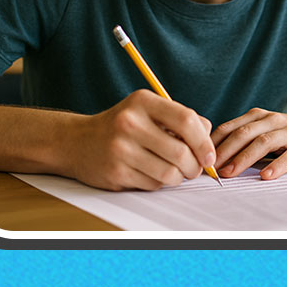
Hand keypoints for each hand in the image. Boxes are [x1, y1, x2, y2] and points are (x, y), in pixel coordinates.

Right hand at [68, 89, 215, 190]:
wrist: (77, 142)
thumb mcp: (149, 110)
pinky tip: (151, 173)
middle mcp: (130, 123)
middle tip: (195, 168)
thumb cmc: (124, 126)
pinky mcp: (115, 172)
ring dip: (179, 177)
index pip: (186, 121)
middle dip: (195, 166)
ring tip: (176, 171)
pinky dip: (159, 183)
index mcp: (143, 102)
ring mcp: (120, 149)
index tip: (209, 155)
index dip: (204, 142)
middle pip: (181, 152)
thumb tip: (209, 141)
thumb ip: (182, 119)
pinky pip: (153, 185)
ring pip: (169, 173)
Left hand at [211, 108, 286, 179]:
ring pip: (264, 142)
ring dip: (244, 158)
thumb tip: (213, 157)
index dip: (214, 142)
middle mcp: (275, 120)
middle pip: (245, 134)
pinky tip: (266, 176)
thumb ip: (246, 139)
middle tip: (210, 168)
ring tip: (230, 173)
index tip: (200, 158)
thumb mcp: (268, 130)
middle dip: (225, 151)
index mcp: (260, 116)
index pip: (231, 127)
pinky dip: (277, 165)